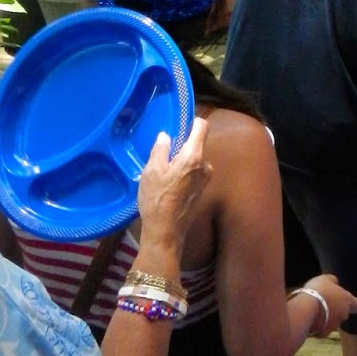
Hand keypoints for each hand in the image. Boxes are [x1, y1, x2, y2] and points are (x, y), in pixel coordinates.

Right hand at [136, 118, 210, 259]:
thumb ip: (160, 149)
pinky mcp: (201, 191)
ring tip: (162, 174)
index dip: (192, 122)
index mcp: (193, 157)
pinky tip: (167, 186)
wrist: (165, 233)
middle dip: (180, 147)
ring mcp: (205, 180)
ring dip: (180, 163)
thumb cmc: (157, 200)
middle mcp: (205, 166)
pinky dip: (182, 174)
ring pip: (193, 161)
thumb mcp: (151, 171)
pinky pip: (193, 173)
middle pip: (196, 145)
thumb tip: (166, 136)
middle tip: (162, 156)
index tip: (180, 124)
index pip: (202, 127)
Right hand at [299, 273, 356, 334]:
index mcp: (348, 301)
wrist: (306, 310)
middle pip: (344, 313)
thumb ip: (333, 282)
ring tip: (317, 311)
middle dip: (337, 309)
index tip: (344, 299)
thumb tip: (335, 284)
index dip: (351, 302)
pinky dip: (319, 325)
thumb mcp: (326, 279)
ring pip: (334, 322)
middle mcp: (344, 315)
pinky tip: (311, 319)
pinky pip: (322, 329)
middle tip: (327, 303)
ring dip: (328, 317)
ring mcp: (334, 326)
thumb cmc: (319, 291)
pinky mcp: (323, 334)